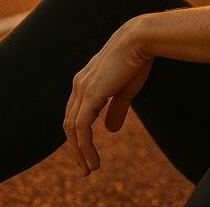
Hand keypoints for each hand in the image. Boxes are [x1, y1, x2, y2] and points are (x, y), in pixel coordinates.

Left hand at [64, 20, 153, 176]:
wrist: (140, 40)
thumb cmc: (136, 60)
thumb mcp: (125, 90)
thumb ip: (116, 109)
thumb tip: (110, 131)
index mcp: (85, 81)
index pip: (75, 113)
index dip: (78, 135)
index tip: (87, 153)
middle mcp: (79, 85)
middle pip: (69, 124)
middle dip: (75, 148)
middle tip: (85, 168)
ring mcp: (82, 89)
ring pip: (73, 128)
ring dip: (80, 152)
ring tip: (90, 169)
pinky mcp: (91, 94)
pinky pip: (82, 127)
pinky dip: (85, 146)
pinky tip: (93, 160)